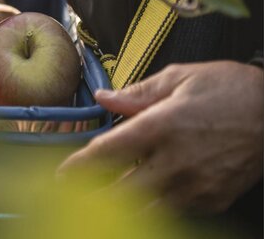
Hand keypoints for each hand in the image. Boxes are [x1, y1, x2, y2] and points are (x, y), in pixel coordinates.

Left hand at [58, 61, 262, 213]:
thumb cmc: (229, 88)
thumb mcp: (180, 78)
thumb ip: (137, 92)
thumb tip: (103, 96)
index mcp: (160, 126)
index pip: (106, 153)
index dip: (77, 167)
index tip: (60, 175)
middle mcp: (175, 160)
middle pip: (120, 191)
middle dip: (93, 198)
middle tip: (75, 197)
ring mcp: (196, 185)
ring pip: (145, 210)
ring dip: (123, 207)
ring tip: (106, 202)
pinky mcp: (213, 200)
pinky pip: (175, 212)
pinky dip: (156, 209)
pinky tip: (147, 200)